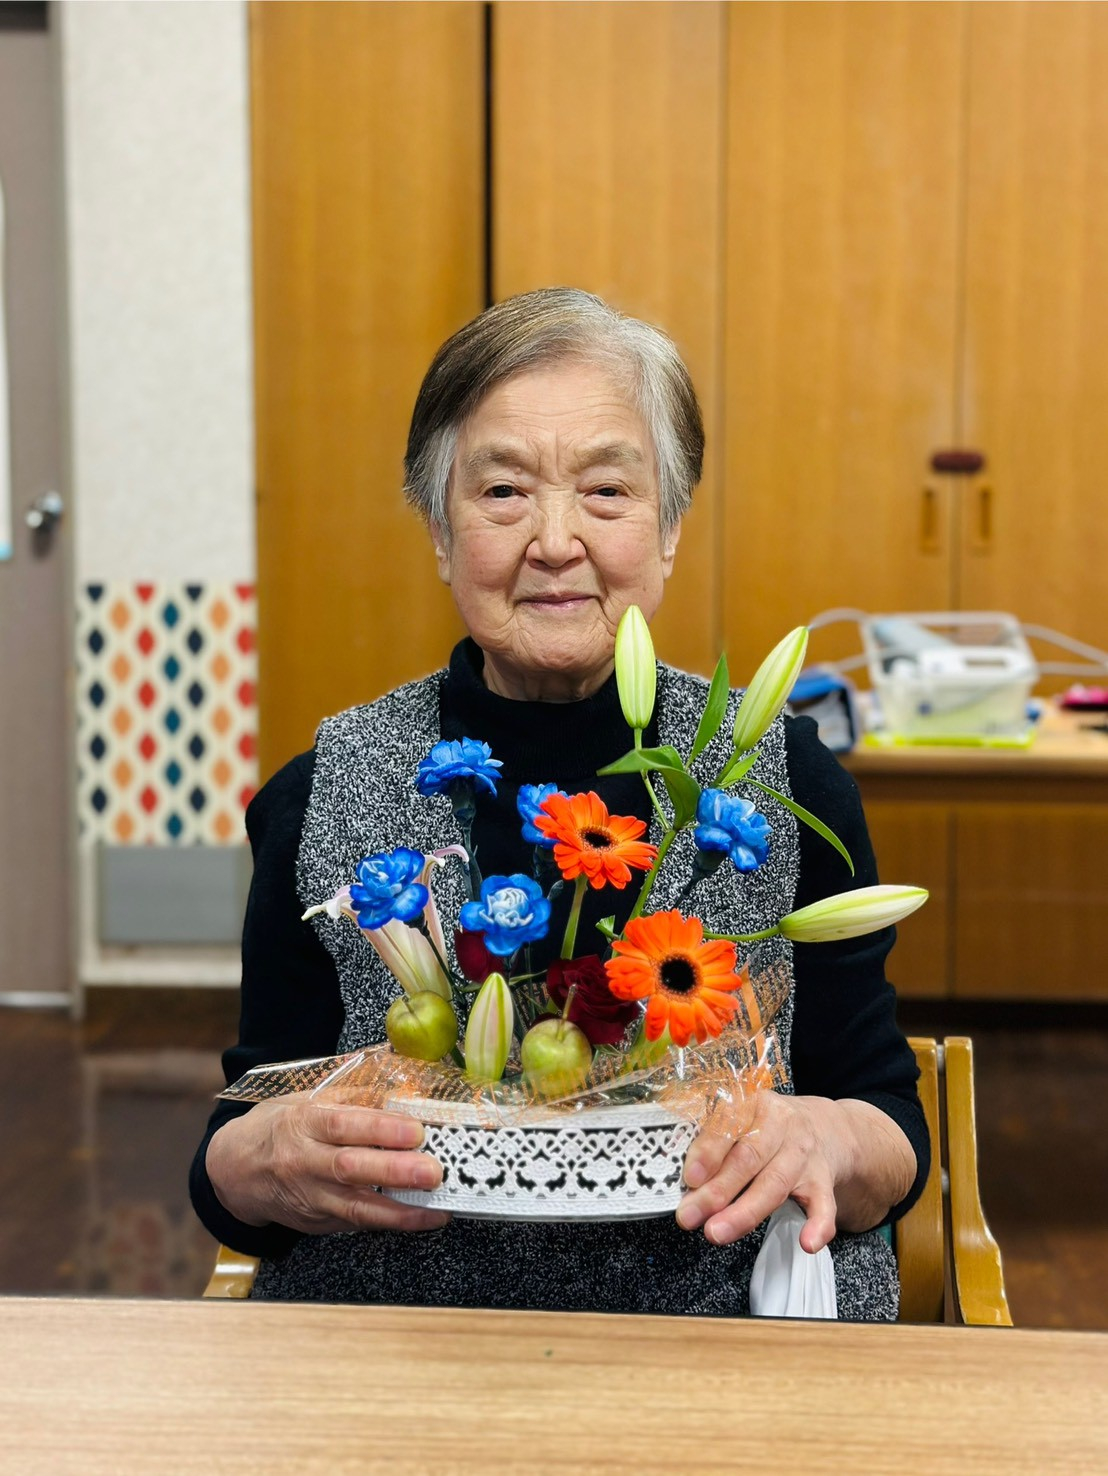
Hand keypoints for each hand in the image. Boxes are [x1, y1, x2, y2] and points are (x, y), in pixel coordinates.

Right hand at [206, 1094, 450, 1235]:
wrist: (235, 1171)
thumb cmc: (279, 1127)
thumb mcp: (306, 1100)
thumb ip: (351, 1098)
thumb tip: (401, 1095)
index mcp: (302, 1123)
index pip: (343, 1125)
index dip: (379, 1129)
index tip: (416, 1130)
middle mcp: (304, 1162)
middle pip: (350, 1168)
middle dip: (395, 1171)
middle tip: (433, 1172)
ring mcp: (309, 1197)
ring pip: (354, 1207)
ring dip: (399, 1212)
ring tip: (435, 1209)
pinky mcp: (316, 1222)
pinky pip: (354, 1223)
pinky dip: (387, 1222)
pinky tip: (417, 1219)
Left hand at [676, 1093, 912, 1253]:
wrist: (828, 1128)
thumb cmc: (769, 1127)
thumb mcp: (742, 1120)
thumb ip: (713, 1143)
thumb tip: (683, 1180)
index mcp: (754, 1105)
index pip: (728, 1126)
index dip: (708, 1152)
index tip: (689, 1178)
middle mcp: (782, 1126)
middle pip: (748, 1159)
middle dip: (717, 1190)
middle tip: (690, 1216)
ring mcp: (804, 1155)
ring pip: (775, 1185)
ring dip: (745, 1213)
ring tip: (717, 1233)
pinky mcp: (824, 1182)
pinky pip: (824, 1206)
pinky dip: (818, 1226)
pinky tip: (807, 1242)